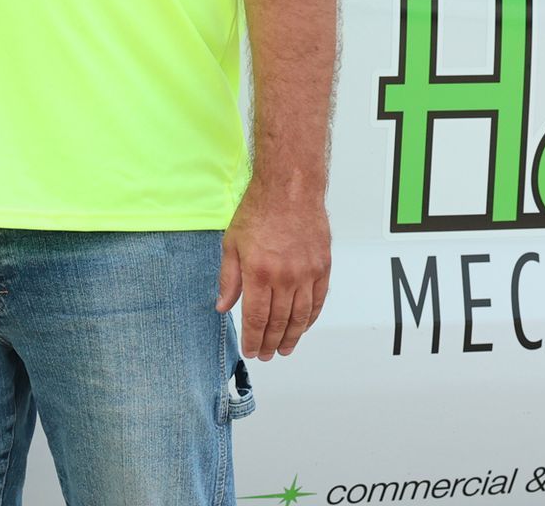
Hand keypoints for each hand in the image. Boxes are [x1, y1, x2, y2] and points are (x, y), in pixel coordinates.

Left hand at [217, 183, 329, 360]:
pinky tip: (302, 327)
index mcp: (258, 272)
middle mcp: (284, 277)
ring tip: (285, 349)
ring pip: (300, 317)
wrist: (290, 189)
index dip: (254, 339)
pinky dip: (310, 318)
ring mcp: (306, 274)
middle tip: (266, 355)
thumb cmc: (259, 210)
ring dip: (292, 337)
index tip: (252, 351)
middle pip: (279, 322)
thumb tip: (223, 305)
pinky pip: (318, 302)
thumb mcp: (232, 243)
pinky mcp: (322, 267)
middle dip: (271, 343)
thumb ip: (228, 278)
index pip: (256, 318)